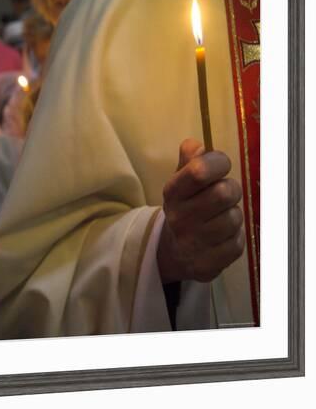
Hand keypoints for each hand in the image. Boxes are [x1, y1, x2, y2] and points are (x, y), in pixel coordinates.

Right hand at [157, 138, 244, 283]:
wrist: (173, 252)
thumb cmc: (185, 207)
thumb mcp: (181, 181)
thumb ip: (190, 159)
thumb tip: (198, 145)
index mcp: (173, 192)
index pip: (200, 170)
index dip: (218, 162)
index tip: (220, 166)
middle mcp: (180, 217)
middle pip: (224, 193)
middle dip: (231, 189)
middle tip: (224, 194)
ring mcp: (193, 243)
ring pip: (234, 218)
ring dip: (233, 214)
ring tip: (221, 216)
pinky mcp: (208, 264)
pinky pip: (237, 242)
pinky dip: (235, 237)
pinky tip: (222, 236)